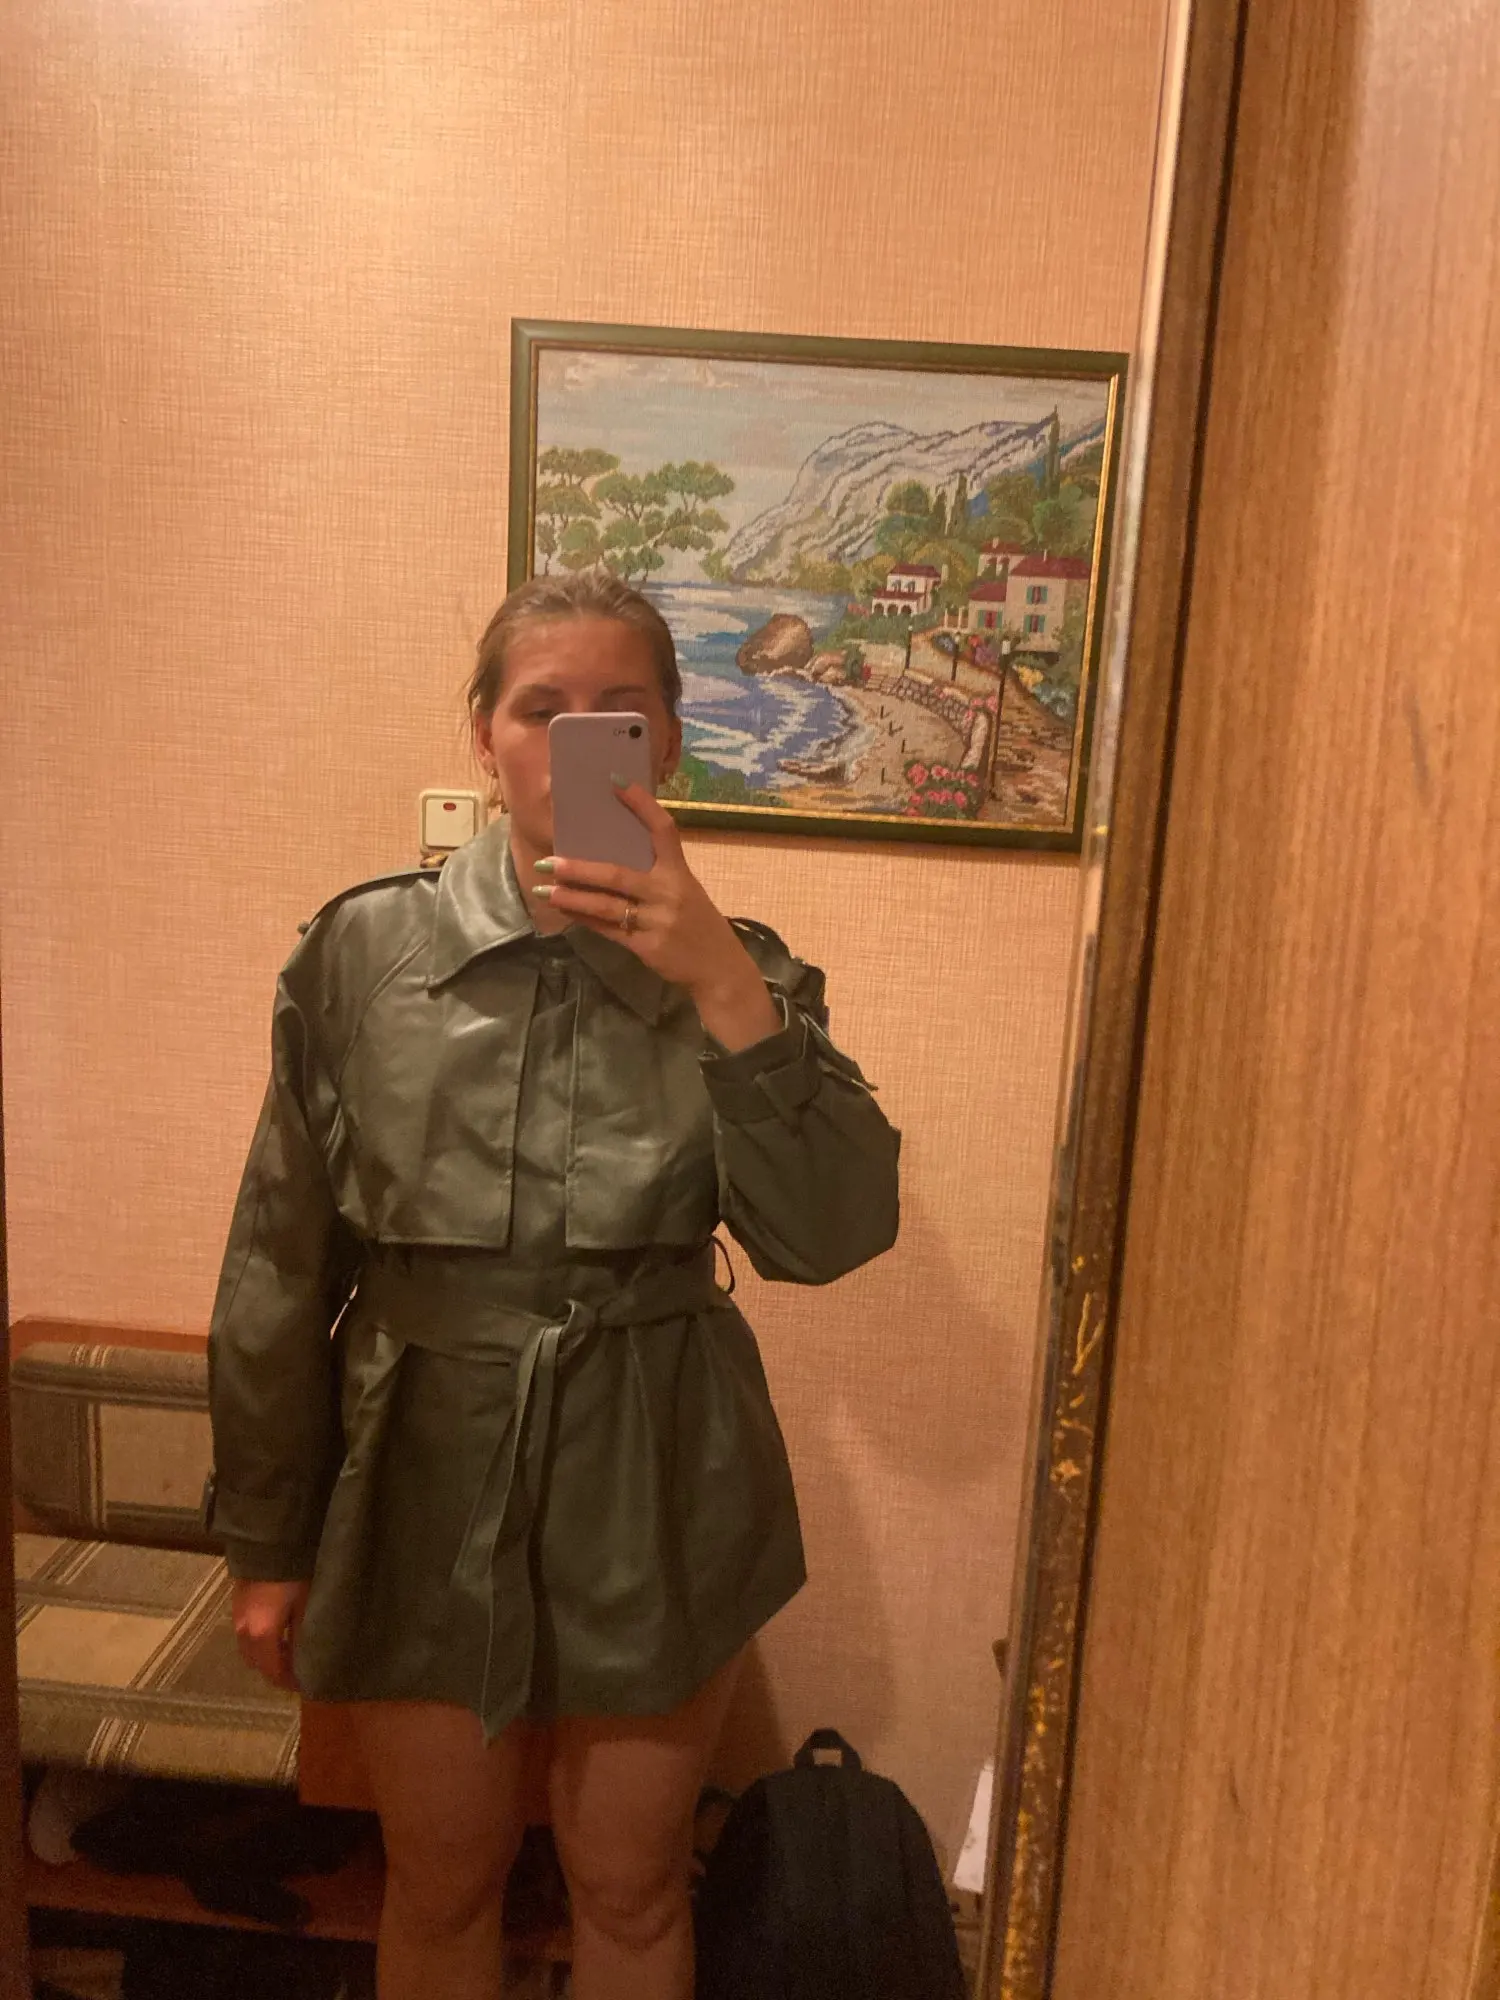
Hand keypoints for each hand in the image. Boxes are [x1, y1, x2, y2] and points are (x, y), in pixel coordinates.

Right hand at [231, 1578, 308, 1692]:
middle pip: (258, 1663)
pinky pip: (246, 1633)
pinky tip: (279, 1630)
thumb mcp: (306, 1603)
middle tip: (300, 1670)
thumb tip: (307, 1664)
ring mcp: (237, 1616)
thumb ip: (304, 1637)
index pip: (273, 1672)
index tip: (308, 1684)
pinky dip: (260, 1641)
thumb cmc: (292, 1572)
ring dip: (268, 1655)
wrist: (268, 1539)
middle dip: (277, 1671)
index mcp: (261, 1635)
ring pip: (250, 1649)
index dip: (290, 1682)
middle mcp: (243, 1630)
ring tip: (291, 1650)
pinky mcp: (237, 1602)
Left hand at [535, 783, 780, 1051]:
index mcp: (680, 872)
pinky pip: (609, 930)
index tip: (616, 782)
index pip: (663, 830)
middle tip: (548, 861)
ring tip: (544, 890)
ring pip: (607, 906)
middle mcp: (669, 892)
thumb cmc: (698, 923)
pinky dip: (585, 919)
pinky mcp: (648, 946)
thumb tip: (607, 857)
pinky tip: (566, 911)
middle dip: (579, 868)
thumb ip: (656, 875)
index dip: (641, 805)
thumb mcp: (685, 892)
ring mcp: (658, 921)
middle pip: (617, 875)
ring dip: (573, 897)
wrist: (720, 968)